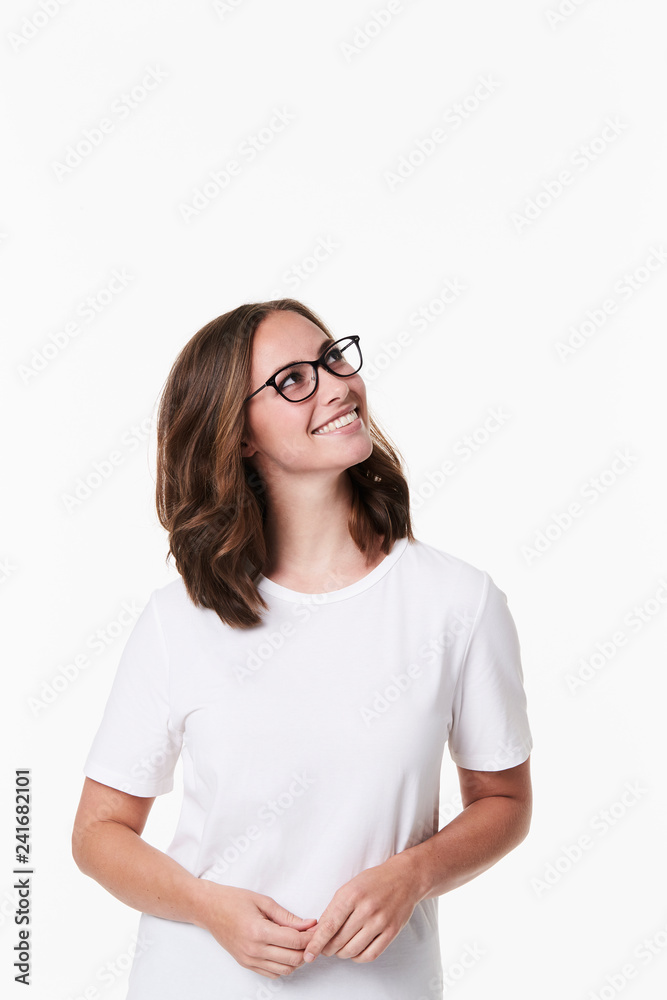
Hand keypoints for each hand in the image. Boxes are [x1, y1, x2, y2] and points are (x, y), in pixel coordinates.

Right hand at [197, 881, 317, 978]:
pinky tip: (285, 951)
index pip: (295, 941)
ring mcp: (249, 960)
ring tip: (300, 942)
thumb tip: (309, 924)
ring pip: (285, 970)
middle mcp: (254, 950)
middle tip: (312, 935)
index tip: (318, 928)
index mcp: (259, 931)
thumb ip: (287, 916)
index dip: (310, 936)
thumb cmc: (233, 900)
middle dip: (307, 948)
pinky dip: (284, 965)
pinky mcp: (246, 964)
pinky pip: (272, 973)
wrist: (208, 909)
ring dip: (297, 959)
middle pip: (293, 959)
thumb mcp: (263, 901)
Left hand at [303, 854, 420, 964]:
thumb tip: (317, 933)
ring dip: (341, 954)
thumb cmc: (373, 882)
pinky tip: (355, 952)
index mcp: (351, 895)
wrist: (405, 877)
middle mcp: (366, 908)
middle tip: (325, 948)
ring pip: (353, 950)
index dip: (316, 943)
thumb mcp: (349, 887)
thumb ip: (334, 909)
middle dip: (327, 949)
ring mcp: (380, 921)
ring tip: (339, 949)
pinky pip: (370, 954)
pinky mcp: (391, 931)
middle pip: (339, 941)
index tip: (308, 955)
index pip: (329, 926)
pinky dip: (358, 957)